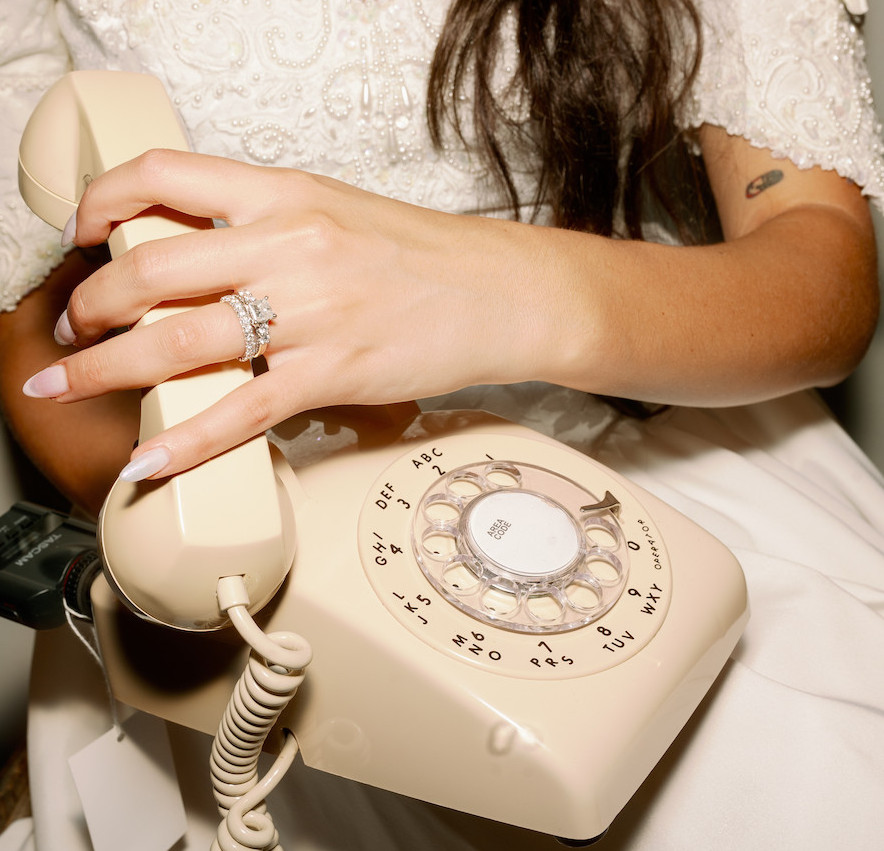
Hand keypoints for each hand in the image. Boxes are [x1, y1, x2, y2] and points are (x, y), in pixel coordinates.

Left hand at [22, 150, 555, 478]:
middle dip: (89, 305)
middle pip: (150, 267)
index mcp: (288, 194)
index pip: (163, 175)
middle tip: (72, 330)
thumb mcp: (337, 212)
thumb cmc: (428, 257)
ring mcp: (311, 314)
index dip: (100, 201)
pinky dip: (184, 440)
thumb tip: (198, 251)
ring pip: (180, 341)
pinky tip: (150, 460)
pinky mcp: (334, 374)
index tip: (81, 233)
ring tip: (71, 383)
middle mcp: (291, 246)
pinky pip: (241, 411)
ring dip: (107, 369)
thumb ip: (265, 224)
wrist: (503, 292)